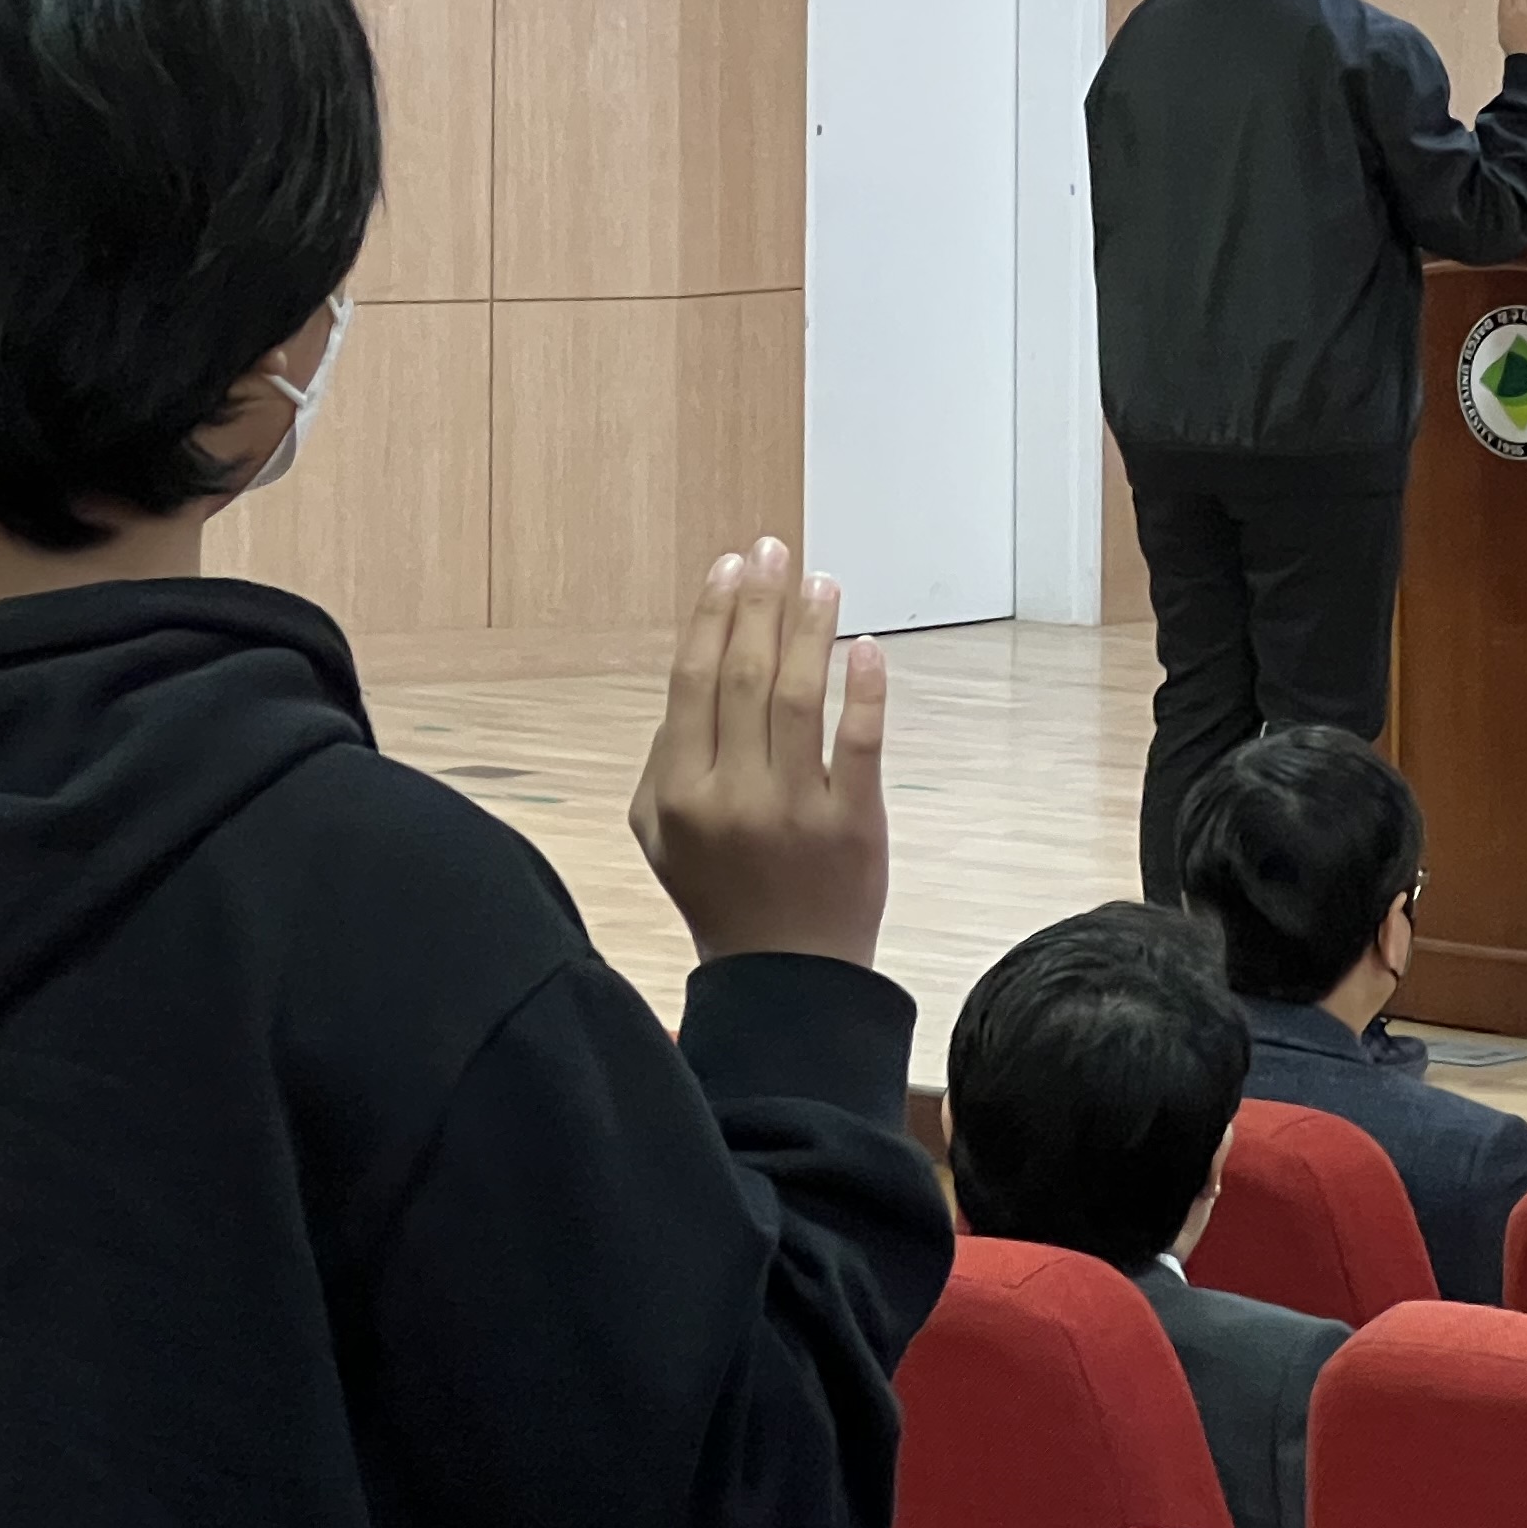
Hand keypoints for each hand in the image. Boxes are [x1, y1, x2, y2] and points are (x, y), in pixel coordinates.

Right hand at [629, 537, 889, 969]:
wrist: (784, 976)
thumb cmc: (721, 891)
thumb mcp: (660, 834)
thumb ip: (663, 757)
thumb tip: (694, 670)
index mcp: (677, 792)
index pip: (693, 681)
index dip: (712, 615)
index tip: (730, 566)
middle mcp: (730, 795)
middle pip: (744, 675)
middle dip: (759, 601)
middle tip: (774, 550)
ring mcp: (793, 809)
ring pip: (799, 696)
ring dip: (810, 628)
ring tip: (822, 582)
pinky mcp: (853, 823)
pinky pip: (859, 741)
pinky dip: (862, 689)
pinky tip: (865, 646)